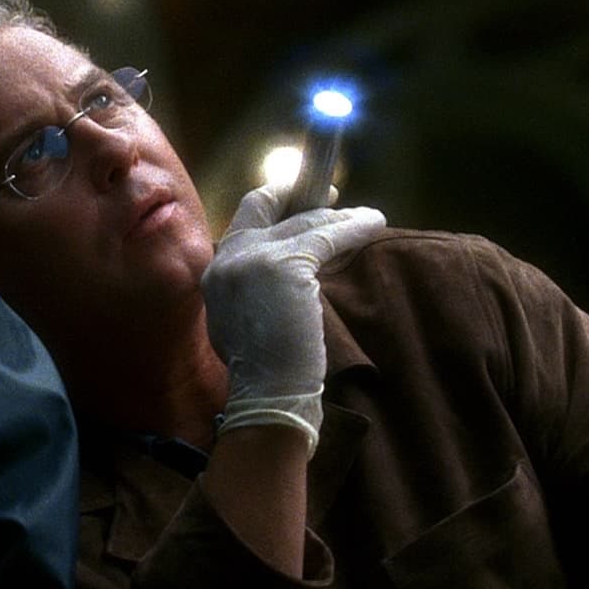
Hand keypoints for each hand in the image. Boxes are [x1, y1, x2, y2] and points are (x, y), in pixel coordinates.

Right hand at [203, 186, 383, 449]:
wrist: (267, 393)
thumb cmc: (262, 371)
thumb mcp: (240, 322)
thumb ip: (249, 290)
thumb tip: (280, 275)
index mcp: (215, 273)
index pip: (243, 222)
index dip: (272, 207)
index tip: (299, 206)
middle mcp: (228, 258)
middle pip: (263, 204)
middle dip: (297, 195)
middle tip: (329, 196)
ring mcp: (255, 258)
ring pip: (304, 222)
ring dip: (339, 216)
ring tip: (367, 218)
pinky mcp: (287, 265)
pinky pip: (327, 236)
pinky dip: (354, 228)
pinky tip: (374, 224)